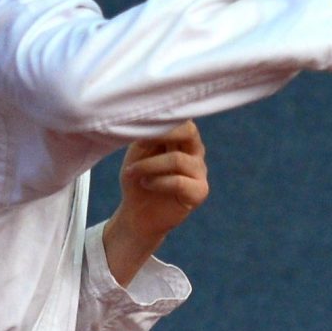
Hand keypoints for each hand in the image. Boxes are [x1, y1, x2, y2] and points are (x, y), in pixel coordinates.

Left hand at [105, 121, 208, 284]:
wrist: (137, 213)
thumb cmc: (137, 177)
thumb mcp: (138, 151)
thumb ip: (147, 133)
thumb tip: (149, 118)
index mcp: (182, 137)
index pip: (181, 117)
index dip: (161, 119)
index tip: (137, 126)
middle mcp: (195, 151)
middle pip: (189, 131)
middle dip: (163, 134)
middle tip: (140, 144)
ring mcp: (200, 171)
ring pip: (177, 159)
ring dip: (149, 165)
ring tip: (132, 172)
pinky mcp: (199, 192)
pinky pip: (179, 182)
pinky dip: (157, 182)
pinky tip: (145, 184)